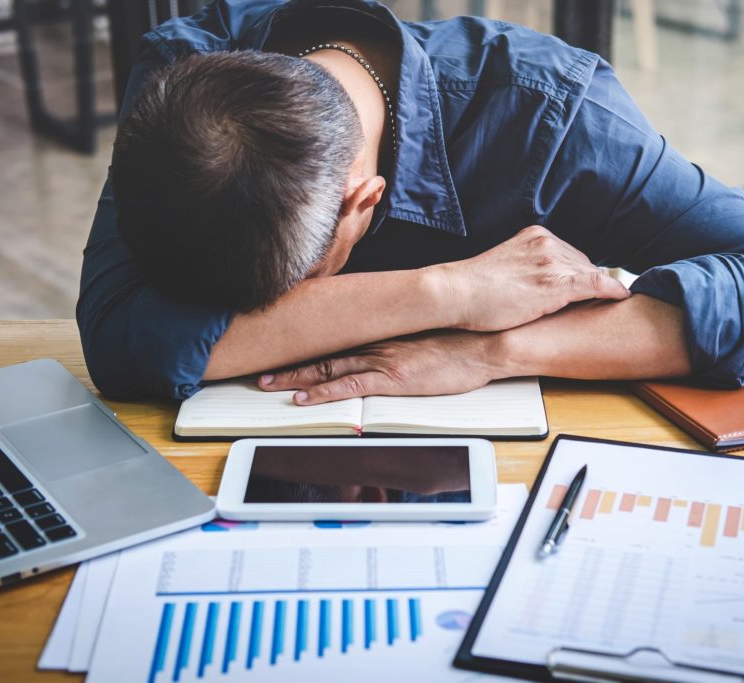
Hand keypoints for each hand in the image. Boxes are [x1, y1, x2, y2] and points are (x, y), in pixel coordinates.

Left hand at [258, 332, 501, 404]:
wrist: (481, 345)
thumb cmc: (458, 343)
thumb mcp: (423, 339)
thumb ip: (399, 343)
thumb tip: (385, 350)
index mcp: (382, 334)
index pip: (336, 340)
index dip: (307, 348)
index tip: (285, 352)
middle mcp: (375, 344)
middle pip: (323, 353)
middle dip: (290, 363)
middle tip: (262, 371)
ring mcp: (382, 361)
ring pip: (327, 368)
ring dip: (296, 378)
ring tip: (269, 384)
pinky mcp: (393, 379)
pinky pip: (350, 387)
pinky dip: (323, 394)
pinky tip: (304, 399)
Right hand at [436, 225, 629, 330]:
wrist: (455, 293)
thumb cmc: (471, 288)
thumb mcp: (503, 266)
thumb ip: (524, 267)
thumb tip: (533, 283)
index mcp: (534, 236)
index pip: (568, 253)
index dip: (579, 272)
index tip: (590, 284)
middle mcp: (546, 244)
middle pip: (582, 263)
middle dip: (593, 280)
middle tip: (607, 296)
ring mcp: (552, 263)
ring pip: (590, 273)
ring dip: (604, 288)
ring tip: (618, 299)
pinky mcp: (555, 285)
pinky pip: (595, 284)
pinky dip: (612, 290)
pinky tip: (622, 296)